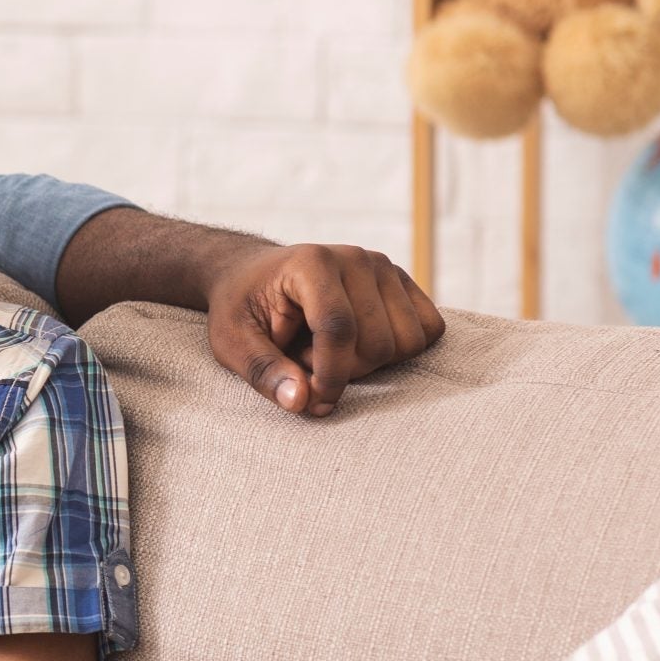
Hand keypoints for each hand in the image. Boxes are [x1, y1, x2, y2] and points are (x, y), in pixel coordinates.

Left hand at [205, 243, 443, 417]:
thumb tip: (301, 402)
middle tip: (305, 361)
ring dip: (370, 363)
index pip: (339, 328)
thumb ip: (264, 371)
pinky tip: (359, 344)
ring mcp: (385, 267)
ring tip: (328, 350)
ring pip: (407, 343)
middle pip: (377, 344)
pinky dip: (398, 351)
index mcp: (311, 263)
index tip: (314, 401)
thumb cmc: (240, 309)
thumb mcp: (231, 342)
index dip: (331, 375)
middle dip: (344, 371)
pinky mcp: (403, 282)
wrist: (253, 275)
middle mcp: (356, 258)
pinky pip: (428, 331)